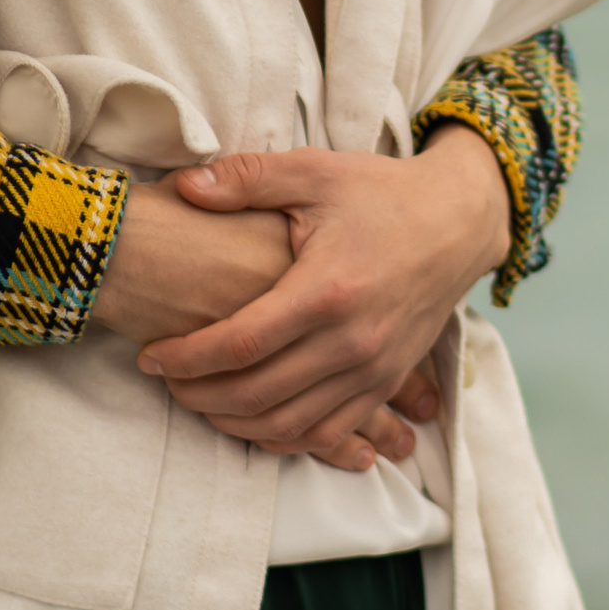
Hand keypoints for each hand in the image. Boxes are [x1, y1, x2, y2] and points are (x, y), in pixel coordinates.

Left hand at [90, 184, 405, 477]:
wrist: (459, 221)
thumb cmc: (380, 193)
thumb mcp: (314, 171)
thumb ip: (245, 178)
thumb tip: (183, 187)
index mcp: (327, 290)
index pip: (240, 344)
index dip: (186, 358)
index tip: (150, 356)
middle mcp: (352, 341)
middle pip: (257, 394)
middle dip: (198, 395)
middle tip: (163, 380)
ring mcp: (373, 370)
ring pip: (289, 424)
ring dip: (233, 423)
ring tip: (196, 401)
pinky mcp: (387, 383)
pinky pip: (329, 433)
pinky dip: (283, 438)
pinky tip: (250, 423)